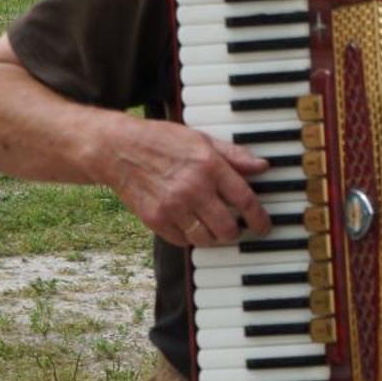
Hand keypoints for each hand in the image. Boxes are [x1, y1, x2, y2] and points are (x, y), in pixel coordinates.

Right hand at [100, 118, 272, 247]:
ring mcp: (173, 207)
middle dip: (236, 232)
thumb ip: (234, 155)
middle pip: (228, 228)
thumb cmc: (161, 141)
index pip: (246, 201)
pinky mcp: (156, 220)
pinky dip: (190, 237)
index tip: (264, 227)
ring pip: (207, 240)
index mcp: (209, 166)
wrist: (118, 149)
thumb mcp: (201, 139)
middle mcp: (193, 188)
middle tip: (235, 227)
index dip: (260, 219)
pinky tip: (190, 224)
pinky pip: (183, 241)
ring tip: (212, 227)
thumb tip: (262, 166)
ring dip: (214, 237)